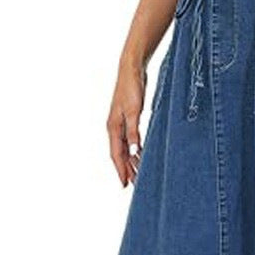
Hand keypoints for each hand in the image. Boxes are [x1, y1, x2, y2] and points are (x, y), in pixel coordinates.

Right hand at [106, 63, 145, 187]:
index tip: (124, 185)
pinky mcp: (128, 117)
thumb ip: (134, 131)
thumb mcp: (134, 111)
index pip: (116, 154)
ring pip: (125, 147)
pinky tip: (141, 153)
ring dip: (131, 160)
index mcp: (113, 127)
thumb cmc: (132, 88)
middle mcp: (115, 127)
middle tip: (134, 185)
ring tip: (138, 174)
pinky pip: (130, 139)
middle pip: (120, 154)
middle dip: (126, 169)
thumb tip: (134, 151)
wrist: (132, 69)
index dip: (121, 170)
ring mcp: (121, 122)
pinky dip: (135, 148)